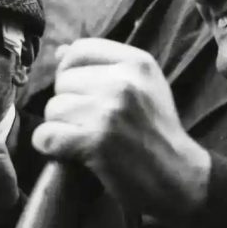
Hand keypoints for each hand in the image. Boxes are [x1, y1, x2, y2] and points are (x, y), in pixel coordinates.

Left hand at [34, 39, 209, 227]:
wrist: (179, 177)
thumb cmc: (158, 133)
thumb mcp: (145, 87)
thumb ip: (104, 66)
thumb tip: (58, 51)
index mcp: (137, 62)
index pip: (80, 50)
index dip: (70, 71)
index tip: (80, 92)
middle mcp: (123, 82)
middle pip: (63, 82)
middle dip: (67, 104)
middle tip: (87, 123)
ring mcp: (109, 111)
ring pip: (53, 109)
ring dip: (59, 127)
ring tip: (82, 138)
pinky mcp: (96, 141)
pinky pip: (46, 135)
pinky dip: (50, 146)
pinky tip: (68, 151)